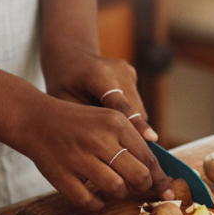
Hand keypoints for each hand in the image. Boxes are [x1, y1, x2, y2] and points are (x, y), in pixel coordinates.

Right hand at [21, 93, 173, 210]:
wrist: (35, 119)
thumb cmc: (78, 123)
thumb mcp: (107, 120)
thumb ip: (132, 140)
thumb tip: (157, 171)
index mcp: (115, 123)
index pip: (149, 157)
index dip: (161, 179)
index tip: (168, 191)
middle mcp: (99, 139)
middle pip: (138, 176)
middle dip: (142, 187)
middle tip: (137, 187)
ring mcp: (79, 158)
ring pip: (116, 189)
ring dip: (119, 194)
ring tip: (113, 187)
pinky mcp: (61, 175)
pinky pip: (89, 201)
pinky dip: (97, 205)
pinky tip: (96, 198)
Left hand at [45, 49, 159, 142]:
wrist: (69, 56)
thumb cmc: (63, 84)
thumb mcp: (66, 104)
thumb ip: (87, 123)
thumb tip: (110, 149)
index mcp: (98, 74)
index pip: (120, 104)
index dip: (135, 124)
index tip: (151, 139)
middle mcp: (118, 70)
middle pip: (135, 109)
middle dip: (136, 133)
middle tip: (135, 158)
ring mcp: (128, 70)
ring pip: (139, 108)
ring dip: (133, 126)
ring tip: (120, 142)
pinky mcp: (133, 74)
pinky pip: (136, 103)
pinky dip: (130, 116)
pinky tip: (116, 123)